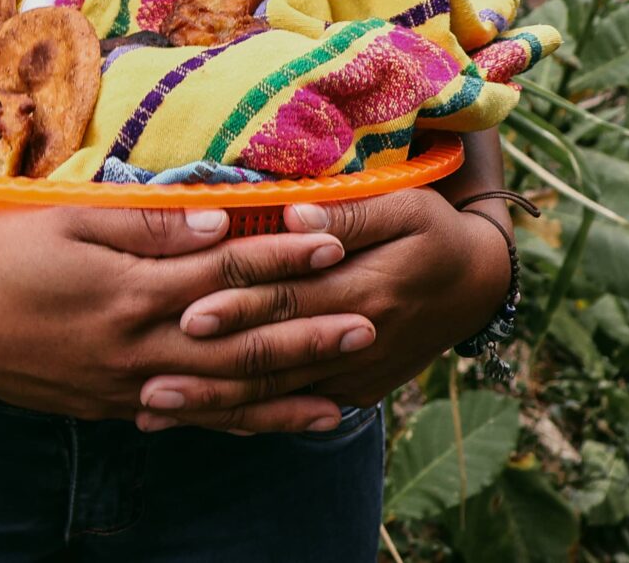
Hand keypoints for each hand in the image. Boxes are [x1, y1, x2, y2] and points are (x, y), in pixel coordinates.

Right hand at [0, 205, 378, 432]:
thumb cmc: (1, 258)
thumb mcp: (65, 223)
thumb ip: (145, 223)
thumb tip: (219, 220)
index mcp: (131, 292)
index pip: (225, 271)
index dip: (282, 256)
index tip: (334, 241)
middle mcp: (140, 347)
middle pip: (241, 340)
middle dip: (307, 330)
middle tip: (370, 320)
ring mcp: (131, 385)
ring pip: (225, 392)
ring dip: (287, 388)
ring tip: (346, 387)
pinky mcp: (118, 406)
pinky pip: (194, 419)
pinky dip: (242, 421)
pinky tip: (280, 422)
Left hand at [135, 190, 511, 426]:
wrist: (477, 285)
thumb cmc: (433, 231)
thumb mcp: (406, 206)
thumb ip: (350, 213)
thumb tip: (296, 211)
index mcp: (366, 290)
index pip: (289, 299)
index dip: (238, 306)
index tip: (186, 312)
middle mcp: (357, 341)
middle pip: (273, 358)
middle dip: (210, 373)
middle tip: (151, 382)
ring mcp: (355, 375)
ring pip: (277, 395)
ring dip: (215, 405)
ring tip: (157, 409)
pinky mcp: (354, 392)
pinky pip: (295, 408)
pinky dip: (249, 417)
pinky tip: (203, 421)